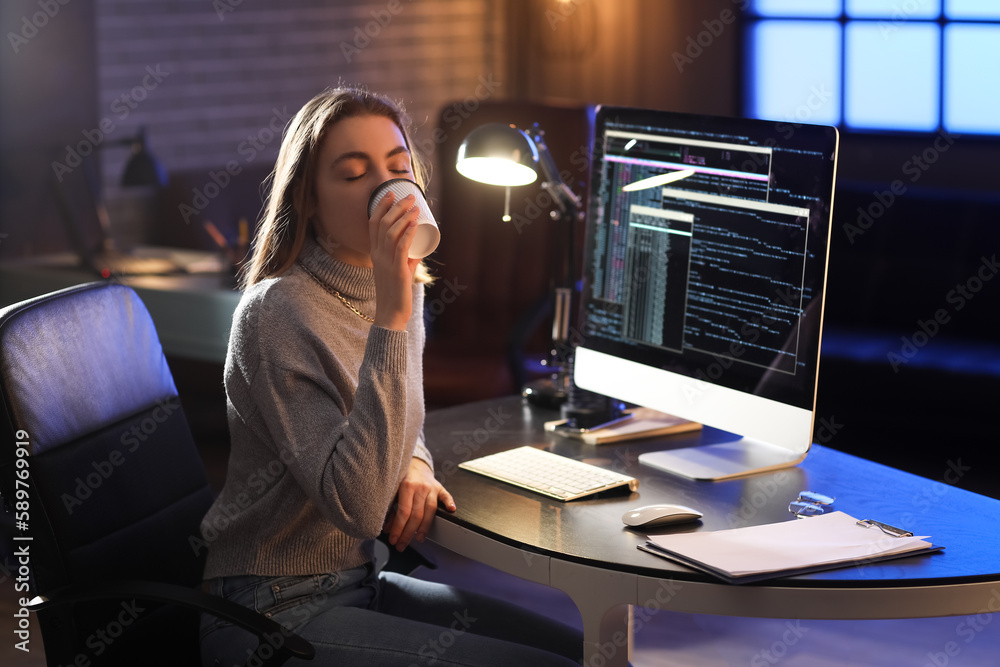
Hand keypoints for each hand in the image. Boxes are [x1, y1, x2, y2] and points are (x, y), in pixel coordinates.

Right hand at [368, 191, 420, 330]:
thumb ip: (408, 258)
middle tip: (409, 197)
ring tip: (415, 207)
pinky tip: (415, 224)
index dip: (380, 206)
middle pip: (382, 224)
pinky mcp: (397, 271)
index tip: (390, 193)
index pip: (373, 224)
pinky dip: (408, 234)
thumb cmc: (396, 292)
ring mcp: (386, 263)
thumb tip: (420, 246)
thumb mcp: (400, 269)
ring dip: (403, 217)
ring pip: (391, 233)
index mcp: (374, 253)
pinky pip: (401, 248)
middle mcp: (377, 256)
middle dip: (395, 207)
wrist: (391, 313)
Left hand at [384, 458, 455, 551]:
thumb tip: (388, 530)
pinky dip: (449, 503)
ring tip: (419, 538)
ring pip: (431, 510)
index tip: (394, 540)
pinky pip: (446, 496)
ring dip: (424, 527)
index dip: (399, 529)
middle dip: (408, 533)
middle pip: (417, 515)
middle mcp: (420, 487)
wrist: (414, 464)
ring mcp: (432, 487)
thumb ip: (391, 511)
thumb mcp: (393, 493)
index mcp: (406, 486)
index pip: (404, 512)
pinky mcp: (440, 488)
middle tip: (402, 545)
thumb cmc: (402, 480)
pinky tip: (451, 510)